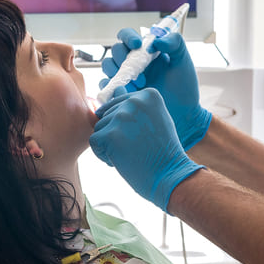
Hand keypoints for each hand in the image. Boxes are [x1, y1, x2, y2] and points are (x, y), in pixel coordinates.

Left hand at [90, 88, 204, 210]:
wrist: (169, 175)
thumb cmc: (163, 151)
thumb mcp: (154, 119)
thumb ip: (135, 105)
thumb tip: (115, 89)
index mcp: (148, 94)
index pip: (119, 104)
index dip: (126, 125)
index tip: (143, 136)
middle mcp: (134, 101)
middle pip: (107, 115)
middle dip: (117, 134)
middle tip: (138, 146)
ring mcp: (122, 117)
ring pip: (99, 128)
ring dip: (110, 144)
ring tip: (132, 153)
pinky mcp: (110, 135)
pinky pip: (94, 142)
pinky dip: (103, 155)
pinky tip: (122, 160)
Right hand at [101, 29, 211, 148]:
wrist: (182, 115)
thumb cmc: (184, 86)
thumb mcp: (183, 61)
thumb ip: (175, 43)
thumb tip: (156, 40)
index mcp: (145, 50)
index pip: (128, 36)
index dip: (128, 37)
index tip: (138, 45)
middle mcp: (132, 62)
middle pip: (115, 50)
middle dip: (123, 59)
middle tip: (141, 76)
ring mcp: (124, 78)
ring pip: (107, 66)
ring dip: (117, 73)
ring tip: (136, 87)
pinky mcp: (119, 93)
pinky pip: (105, 87)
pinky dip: (112, 88)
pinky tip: (127, 95)